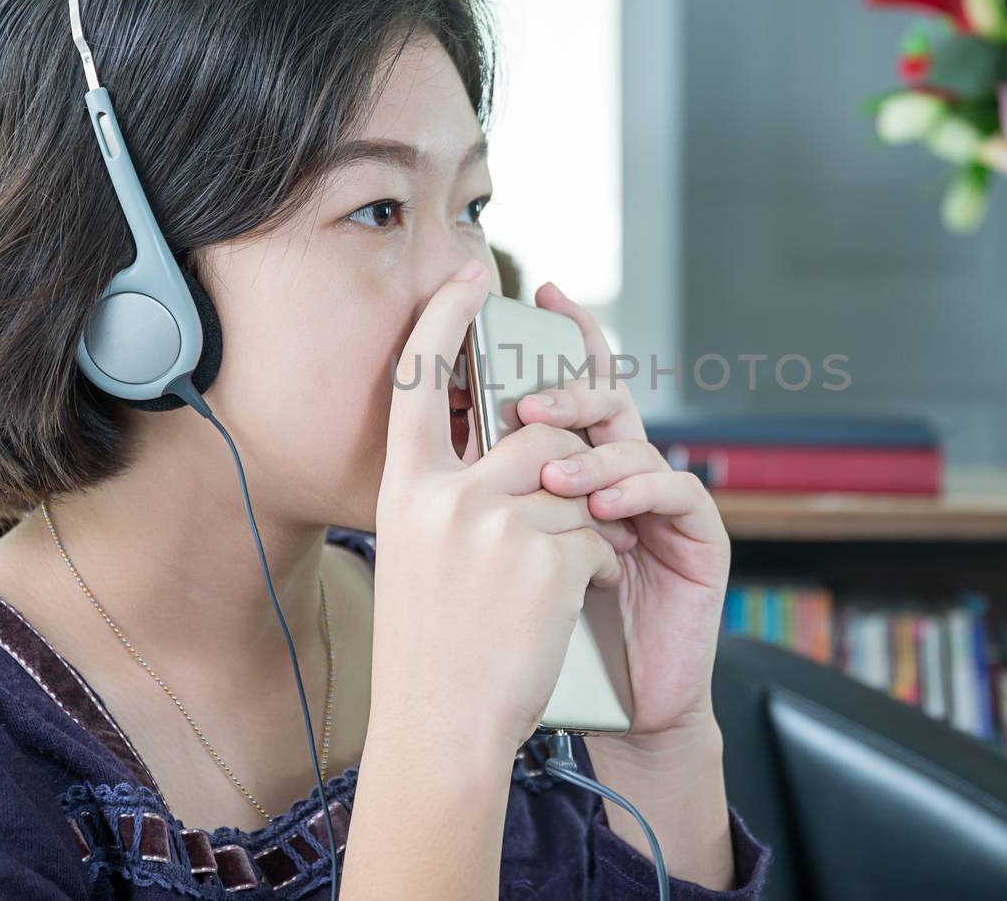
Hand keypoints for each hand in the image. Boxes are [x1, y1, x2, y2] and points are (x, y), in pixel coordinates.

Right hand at [370, 263, 639, 759]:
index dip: (443, 319)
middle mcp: (445, 496)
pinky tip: (573, 602)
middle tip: (566, 505)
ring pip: (577, 481)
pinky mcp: (546, 557)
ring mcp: (495, 524)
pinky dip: (601, 566)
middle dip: (569, 461)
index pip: (416, 379)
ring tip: (560, 574)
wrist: (439, 730)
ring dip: (588, 522)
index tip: (470, 276)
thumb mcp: (418, 556)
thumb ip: (454, 496)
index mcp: (405, 491)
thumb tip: (518, 446)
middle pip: (535, 431)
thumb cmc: (432, 651)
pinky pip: (600, 534)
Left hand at [517, 281, 731, 739]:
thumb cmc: (546, 633)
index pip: (573, 387)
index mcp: (579, 467)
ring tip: (552, 479)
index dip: (564, 334)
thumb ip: (488, 494)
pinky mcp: (700, 537)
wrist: (612, 709)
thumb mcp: (504, 555)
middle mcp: (624, 474)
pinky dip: (637, 494)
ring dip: (590, 455)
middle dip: (570, 388)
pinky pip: (676, 493)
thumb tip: (432, 431)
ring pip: (635, 444)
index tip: (538, 288)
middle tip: (529, 400)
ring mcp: (664, 502)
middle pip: (608, 400)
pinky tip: (603, 511)